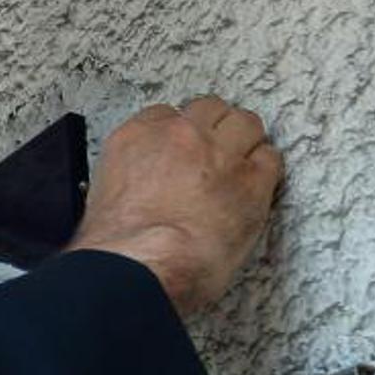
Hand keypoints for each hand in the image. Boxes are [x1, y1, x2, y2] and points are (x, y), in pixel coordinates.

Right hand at [66, 98, 282, 316]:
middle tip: (216, 152)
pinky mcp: (252, 182)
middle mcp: (180, 136)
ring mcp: (219, 154)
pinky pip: (271, 158)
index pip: (166, 113)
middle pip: (209, 108)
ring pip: (245, 123)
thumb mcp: (102, 196)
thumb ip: (129, 177)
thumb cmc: (118, 246)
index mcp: (138, 136)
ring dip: (244, 140)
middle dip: (214, 127)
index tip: (184, 150)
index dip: (180, 132)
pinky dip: (265, 169)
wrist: (144, 265)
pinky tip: (256, 187)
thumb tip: (142, 189)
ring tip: (241, 164)